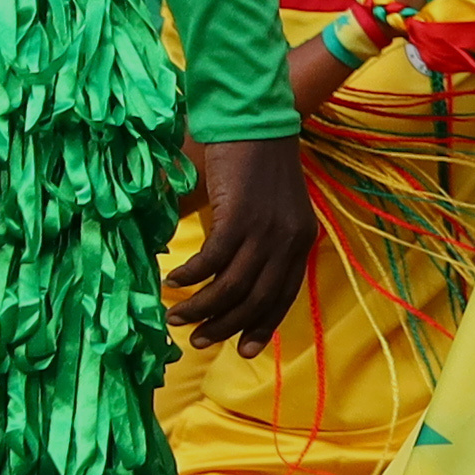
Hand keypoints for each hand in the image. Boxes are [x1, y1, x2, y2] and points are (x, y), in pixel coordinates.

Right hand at [171, 139, 316, 346]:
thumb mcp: (266, 212)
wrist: (254, 124)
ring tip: (177, 316)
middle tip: (198, 339)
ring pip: (233, 287)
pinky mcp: (241, 218)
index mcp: (301, 241)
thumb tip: (224, 279)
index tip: (242, 350)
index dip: (262, 326)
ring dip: (202, 308)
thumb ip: (255, 244)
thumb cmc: (254, 167)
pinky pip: (212, 261)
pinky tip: (173, 281)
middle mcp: (289, 241)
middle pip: (258, 300)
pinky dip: (191, 277)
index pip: (284, 296)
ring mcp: (266, 231)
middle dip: (226, 325)